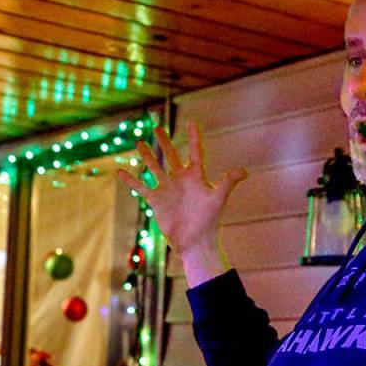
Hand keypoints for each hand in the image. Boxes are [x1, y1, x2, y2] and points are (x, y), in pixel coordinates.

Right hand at [117, 122, 247, 279]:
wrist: (195, 242)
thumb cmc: (209, 221)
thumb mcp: (218, 199)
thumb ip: (228, 183)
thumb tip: (245, 170)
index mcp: (196, 177)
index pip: (196, 152)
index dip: (194, 138)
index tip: (192, 123)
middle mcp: (181, 180)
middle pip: (172, 157)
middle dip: (165, 143)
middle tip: (158, 128)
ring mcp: (167, 190)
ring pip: (155, 169)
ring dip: (148, 157)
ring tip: (140, 143)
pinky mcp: (156, 201)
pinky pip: (141, 188)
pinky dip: (131, 181)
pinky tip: (120, 171)